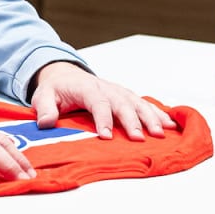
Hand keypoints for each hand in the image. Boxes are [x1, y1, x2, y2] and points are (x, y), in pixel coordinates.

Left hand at [29, 62, 177, 140]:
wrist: (65, 75)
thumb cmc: (56, 89)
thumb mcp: (43, 96)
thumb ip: (44, 108)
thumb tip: (45, 121)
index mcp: (87, 88)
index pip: (97, 102)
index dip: (103, 118)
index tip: (106, 136)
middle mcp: (107, 88)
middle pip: (122, 103)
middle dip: (132, 120)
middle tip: (138, 138)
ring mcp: (119, 92)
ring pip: (138, 103)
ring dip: (151, 117)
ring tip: (162, 133)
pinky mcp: (127, 97)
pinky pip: (145, 104)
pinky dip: (159, 113)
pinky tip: (171, 125)